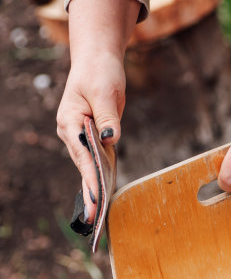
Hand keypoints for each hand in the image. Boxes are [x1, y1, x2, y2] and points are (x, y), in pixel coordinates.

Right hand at [57, 52, 124, 222]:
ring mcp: (79, 135)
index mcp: (70, 121)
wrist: (97, 59)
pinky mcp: (91, 136)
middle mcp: (70, 131)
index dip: (89, 178)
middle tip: (93, 219)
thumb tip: (111, 139)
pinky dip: (99, 176)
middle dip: (89, 192)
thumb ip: (108, 118)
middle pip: (82, 166)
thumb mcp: (105, 92)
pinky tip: (103, 195)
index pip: (82, 155)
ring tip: (97, 216)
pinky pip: (95, 159)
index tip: (95, 198)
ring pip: (87, 166)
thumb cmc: (100, 71)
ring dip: (93, 188)